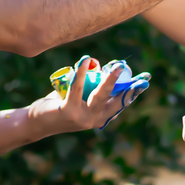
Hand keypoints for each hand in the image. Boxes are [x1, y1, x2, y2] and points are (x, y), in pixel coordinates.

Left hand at [28, 55, 148, 134]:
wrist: (39, 122)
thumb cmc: (61, 106)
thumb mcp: (80, 98)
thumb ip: (91, 87)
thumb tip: (98, 65)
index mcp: (101, 117)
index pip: (121, 103)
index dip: (133, 92)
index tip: (145, 81)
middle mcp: (95, 120)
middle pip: (115, 100)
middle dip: (127, 86)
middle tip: (134, 71)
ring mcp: (83, 118)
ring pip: (100, 95)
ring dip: (110, 80)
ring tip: (116, 67)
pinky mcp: (69, 111)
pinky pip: (77, 88)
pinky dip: (81, 73)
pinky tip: (85, 61)